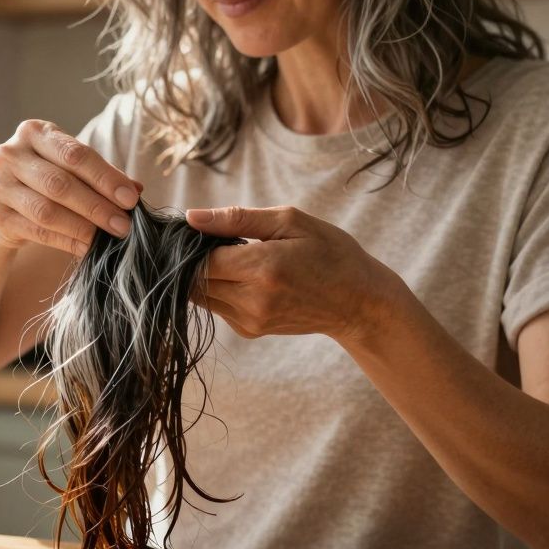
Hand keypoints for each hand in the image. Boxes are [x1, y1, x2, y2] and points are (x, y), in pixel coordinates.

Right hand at [0, 119, 140, 256]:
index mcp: (34, 132)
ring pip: (47, 211)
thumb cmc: (47, 177)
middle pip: (60, 183)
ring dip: (83, 227)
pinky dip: (67, 242)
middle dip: (97, 206)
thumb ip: (102, 175)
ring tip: (108, 237)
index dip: (106, 177)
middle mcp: (10, 154)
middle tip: (123, 224)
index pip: (75, 154)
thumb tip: (136, 190)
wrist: (5, 201)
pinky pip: (37, 232)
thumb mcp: (72, 167)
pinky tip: (87, 248)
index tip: (131, 198)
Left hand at [186, 205, 403, 342]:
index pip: (199, 260)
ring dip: (206, 276)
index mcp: (262, 269)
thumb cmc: (329, 253)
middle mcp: (252, 300)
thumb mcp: (290, 222)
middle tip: (215, 241)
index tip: (200, 230)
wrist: (357, 301)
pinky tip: (245, 277)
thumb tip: (191, 218)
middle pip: (194, 281)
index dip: (192, 244)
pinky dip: (220, 290)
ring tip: (234, 257)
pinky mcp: (250, 331)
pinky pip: (217, 307)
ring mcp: (250, 320)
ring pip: (200, 297)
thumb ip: (236, 219)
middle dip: (194, 260)